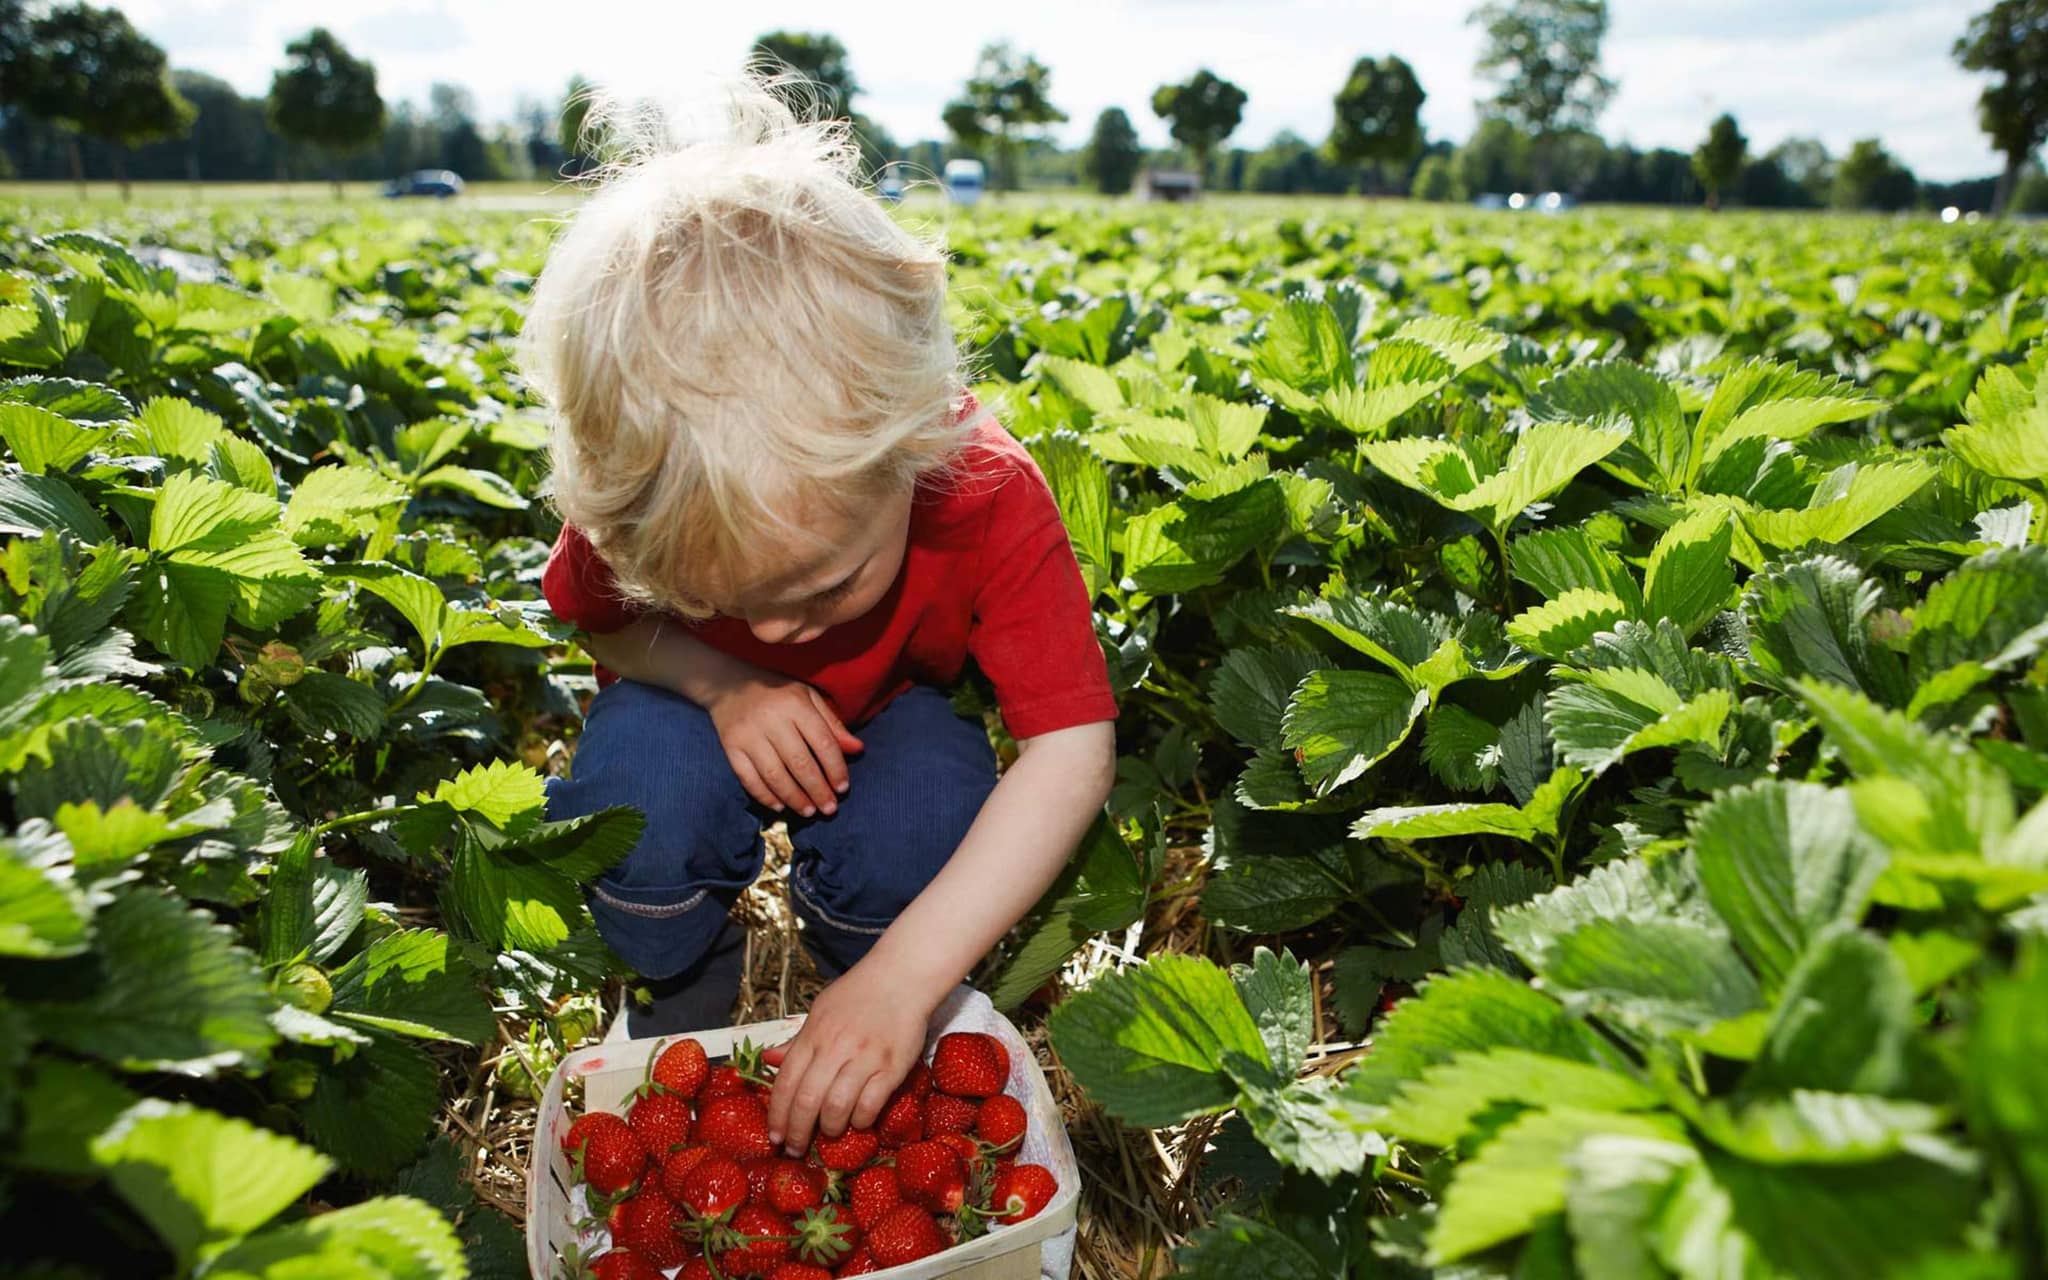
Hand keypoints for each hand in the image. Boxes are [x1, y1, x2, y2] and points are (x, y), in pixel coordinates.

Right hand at [703, 674, 862, 815]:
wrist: (728, 684)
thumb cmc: (777, 693)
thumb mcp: (808, 698)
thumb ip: (832, 724)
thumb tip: (858, 749)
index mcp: (796, 704)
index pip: (822, 742)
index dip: (836, 768)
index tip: (843, 788)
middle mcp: (772, 720)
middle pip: (800, 763)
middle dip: (817, 790)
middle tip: (829, 809)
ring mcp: (749, 735)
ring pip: (775, 775)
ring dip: (794, 798)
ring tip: (809, 812)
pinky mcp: (730, 747)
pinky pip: (748, 778)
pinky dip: (765, 796)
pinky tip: (780, 807)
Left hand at [762, 961, 928, 1157]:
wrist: (902, 976)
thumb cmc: (858, 994)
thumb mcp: (820, 1011)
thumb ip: (797, 1040)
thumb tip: (767, 1059)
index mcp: (814, 1034)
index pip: (786, 1082)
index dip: (777, 1115)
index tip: (775, 1136)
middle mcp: (836, 1047)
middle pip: (807, 1101)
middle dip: (798, 1132)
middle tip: (796, 1149)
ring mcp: (865, 1057)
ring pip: (837, 1107)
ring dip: (829, 1128)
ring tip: (829, 1133)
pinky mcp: (892, 1067)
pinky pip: (870, 1104)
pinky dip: (860, 1120)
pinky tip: (858, 1121)